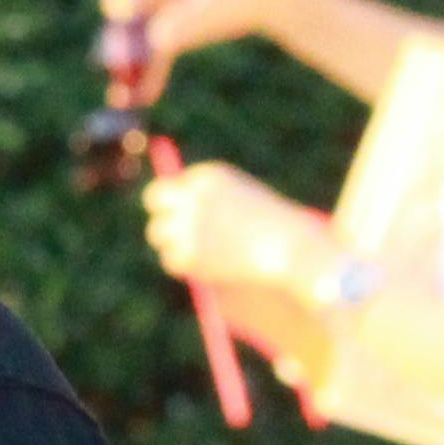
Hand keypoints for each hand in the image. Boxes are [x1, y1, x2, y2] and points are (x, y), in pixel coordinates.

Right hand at [94, 0, 292, 102]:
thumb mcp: (210, 5)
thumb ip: (183, 20)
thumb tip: (157, 41)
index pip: (121, 6)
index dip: (117, 36)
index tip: (117, 67)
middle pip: (125, 28)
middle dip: (120, 60)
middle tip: (118, 93)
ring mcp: (157, 10)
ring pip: (137, 45)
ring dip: (130, 73)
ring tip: (127, 102)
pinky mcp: (168, 28)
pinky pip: (152, 54)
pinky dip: (148, 74)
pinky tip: (146, 97)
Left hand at [142, 159, 338, 298]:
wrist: (290, 249)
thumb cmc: (274, 228)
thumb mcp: (244, 207)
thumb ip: (210, 206)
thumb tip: (179, 215)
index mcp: (208, 177)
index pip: (172, 184)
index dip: (173, 202)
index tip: (176, 215)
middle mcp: (193, 195)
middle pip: (154, 198)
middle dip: (160, 215)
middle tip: (168, 235)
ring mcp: (188, 222)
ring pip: (159, 234)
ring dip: (175, 245)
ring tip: (212, 256)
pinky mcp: (187, 251)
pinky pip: (171, 260)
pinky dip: (186, 266)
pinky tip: (214, 268)